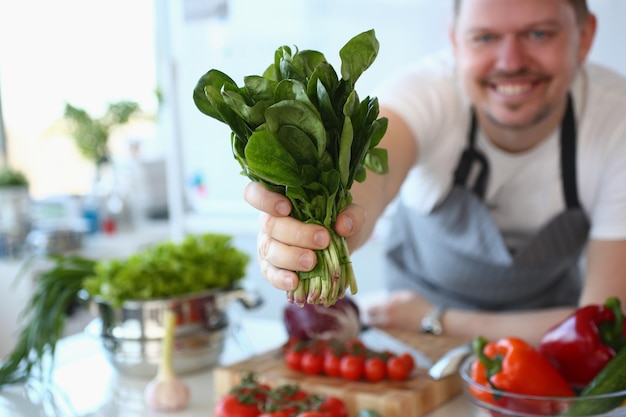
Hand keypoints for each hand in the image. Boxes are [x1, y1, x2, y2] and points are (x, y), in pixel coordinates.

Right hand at [243, 182, 364, 290]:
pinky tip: (295, 282)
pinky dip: (281, 279)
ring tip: (312, 262)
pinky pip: (270, 274)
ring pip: (269, 250)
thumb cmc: (337, 218)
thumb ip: (351, 214)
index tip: (286, 207)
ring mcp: (268, 245)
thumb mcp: (350, 212)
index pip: (256, 193)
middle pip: (269, 225)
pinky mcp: (273, 267)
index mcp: (280, 199)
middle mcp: (269, 221)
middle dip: (296, 234)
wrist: (340, 240)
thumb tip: (343, 225)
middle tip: (322, 240)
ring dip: (290, 257)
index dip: (265, 200)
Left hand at [366, 290, 432, 332]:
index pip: (369, 309)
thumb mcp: (406, 295)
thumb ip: (394, 296)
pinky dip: (381, 325)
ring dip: (373, 321)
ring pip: (376, 325)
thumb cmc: (420, 305)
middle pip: (370, 320)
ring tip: (373, 317)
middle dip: (367, 316)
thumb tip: (386, 300)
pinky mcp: (396, 332)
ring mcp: (391, 326)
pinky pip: (384, 328)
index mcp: (388, 307)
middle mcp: (387, 318)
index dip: (366, 307)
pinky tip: (383, 320)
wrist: (431, 321)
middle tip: (367, 312)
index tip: (365, 305)